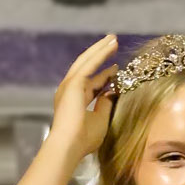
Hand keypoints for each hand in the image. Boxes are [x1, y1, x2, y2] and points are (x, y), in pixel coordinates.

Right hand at [48, 34, 119, 168]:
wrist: (69, 145)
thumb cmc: (84, 139)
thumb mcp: (100, 120)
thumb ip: (105, 104)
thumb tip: (113, 91)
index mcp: (75, 100)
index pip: (91, 84)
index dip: (104, 76)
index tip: (116, 69)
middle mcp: (70, 90)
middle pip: (87, 67)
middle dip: (100, 54)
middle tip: (113, 42)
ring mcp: (69, 85)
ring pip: (87, 61)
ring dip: (100, 49)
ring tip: (113, 38)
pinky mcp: (73, 83)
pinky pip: (89, 64)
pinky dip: (100, 54)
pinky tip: (110, 45)